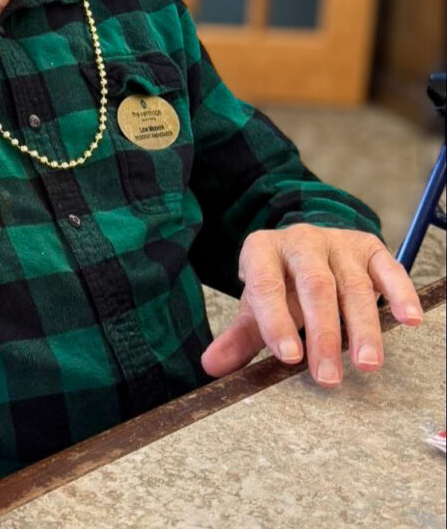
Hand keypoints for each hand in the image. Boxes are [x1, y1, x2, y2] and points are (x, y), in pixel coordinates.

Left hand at [200, 225, 422, 386]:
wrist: (305, 246)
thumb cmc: (280, 282)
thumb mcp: (257, 304)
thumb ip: (239, 335)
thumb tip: (211, 366)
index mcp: (262, 250)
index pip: (266, 285)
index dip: (276, 321)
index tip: (288, 358)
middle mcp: (299, 241)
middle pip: (314, 286)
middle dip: (323, 334)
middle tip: (328, 377)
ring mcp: (336, 242)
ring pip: (352, 285)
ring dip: (363, 327)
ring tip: (366, 365)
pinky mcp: (369, 247)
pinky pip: (388, 268)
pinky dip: (399, 294)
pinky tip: (407, 321)